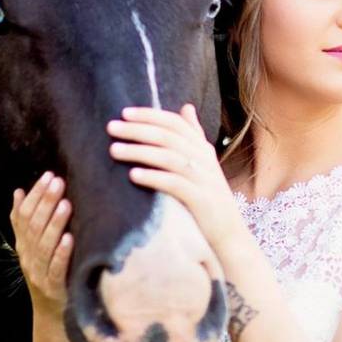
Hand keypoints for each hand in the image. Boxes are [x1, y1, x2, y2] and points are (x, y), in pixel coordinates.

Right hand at [10, 171, 73, 319]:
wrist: (52, 317)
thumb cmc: (48, 275)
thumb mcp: (35, 249)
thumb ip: (25, 223)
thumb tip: (18, 191)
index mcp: (23, 245)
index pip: (23, 215)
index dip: (35, 195)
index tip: (48, 176)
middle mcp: (27, 257)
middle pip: (34, 226)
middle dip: (46, 202)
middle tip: (59, 182)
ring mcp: (39, 273)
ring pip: (44, 245)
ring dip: (55, 223)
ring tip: (66, 204)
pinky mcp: (53, 288)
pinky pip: (56, 269)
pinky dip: (62, 253)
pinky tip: (70, 238)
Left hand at [107, 104, 245, 253]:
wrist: (230, 234)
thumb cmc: (210, 199)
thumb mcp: (204, 164)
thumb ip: (194, 136)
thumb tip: (186, 107)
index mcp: (203, 149)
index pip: (176, 123)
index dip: (150, 115)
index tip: (124, 113)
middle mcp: (205, 160)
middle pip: (169, 137)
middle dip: (138, 130)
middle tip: (111, 128)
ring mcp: (204, 180)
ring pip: (170, 158)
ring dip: (140, 152)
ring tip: (114, 150)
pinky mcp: (201, 200)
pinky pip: (175, 184)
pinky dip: (154, 178)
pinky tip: (134, 176)